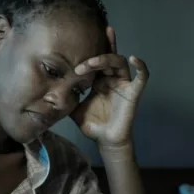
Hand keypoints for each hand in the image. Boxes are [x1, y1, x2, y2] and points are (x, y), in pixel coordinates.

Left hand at [71, 26, 148, 148]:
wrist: (105, 141)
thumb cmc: (93, 125)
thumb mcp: (74, 108)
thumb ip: (67, 96)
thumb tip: (50, 89)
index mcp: (99, 81)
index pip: (97, 60)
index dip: (89, 52)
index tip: (74, 56)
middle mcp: (112, 79)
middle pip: (108, 58)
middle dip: (94, 59)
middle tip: (81, 66)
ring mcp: (124, 85)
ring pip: (120, 63)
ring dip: (106, 59)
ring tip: (92, 63)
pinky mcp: (133, 93)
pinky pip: (143, 78)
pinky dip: (141, 67)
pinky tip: (135, 59)